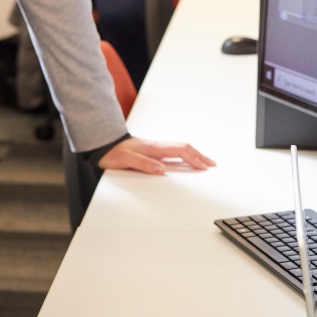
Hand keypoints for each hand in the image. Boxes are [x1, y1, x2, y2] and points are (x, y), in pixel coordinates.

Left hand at [98, 136, 215, 173]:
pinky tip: (187, 162)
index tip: (204, 166)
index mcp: (154, 148)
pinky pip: (174, 153)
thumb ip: (145, 165)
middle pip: (185, 148)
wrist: (104, 146)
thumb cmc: (114, 154)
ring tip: (204, 162)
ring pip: (181, 149)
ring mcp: (156, 149)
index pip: (180, 151)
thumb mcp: (127, 161)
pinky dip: (185, 156)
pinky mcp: (153, 152)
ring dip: (194, 155)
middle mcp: (157, 146)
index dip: (193, 158)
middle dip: (200, 155)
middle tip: (212, 163)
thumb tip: (162, 170)